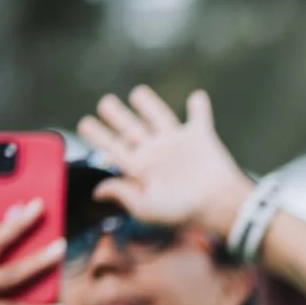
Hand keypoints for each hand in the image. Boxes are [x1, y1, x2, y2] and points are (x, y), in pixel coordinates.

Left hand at [76, 87, 254, 245]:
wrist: (220, 206)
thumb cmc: (184, 211)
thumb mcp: (146, 207)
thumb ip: (122, 194)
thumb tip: (97, 191)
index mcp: (141, 168)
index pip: (114, 148)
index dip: (98, 136)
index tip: (84, 124)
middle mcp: (156, 152)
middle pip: (131, 128)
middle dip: (117, 115)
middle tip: (105, 103)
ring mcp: (177, 143)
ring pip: (158, 117)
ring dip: (149, 104)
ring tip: (137, 93)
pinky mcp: (200, 137)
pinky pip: (199, 117)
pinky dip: (200, 108)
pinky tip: (197, 97)